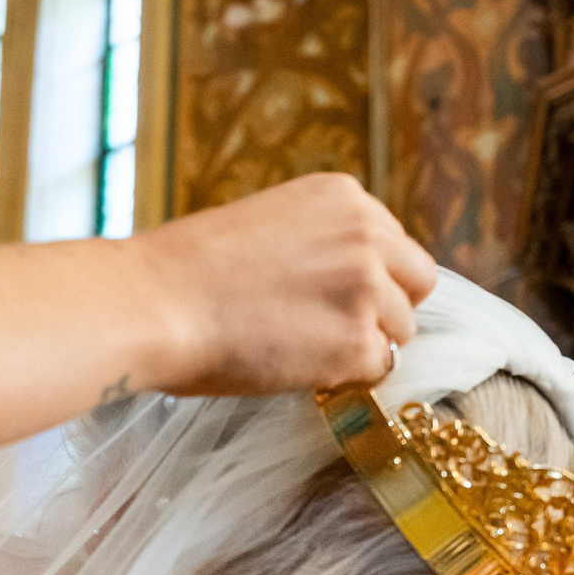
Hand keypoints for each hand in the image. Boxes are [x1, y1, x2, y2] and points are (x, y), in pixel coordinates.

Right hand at [132, 174, 435, 395]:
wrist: (156, 303)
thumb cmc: (190, 271)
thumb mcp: (269, 224)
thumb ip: (323, 243)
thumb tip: (350, 283)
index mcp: (345, 196)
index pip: (397, 245)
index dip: (372, 278)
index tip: (335, 297)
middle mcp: (368, 235)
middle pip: (417, 285)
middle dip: (387, 310)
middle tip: (336, 330)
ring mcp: (368, 290)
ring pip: (401, 332)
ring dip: (362, 346)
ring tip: (301, 347)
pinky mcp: (358, 344)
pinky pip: (376, 371)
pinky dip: (344, 378)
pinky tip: (297, 366)